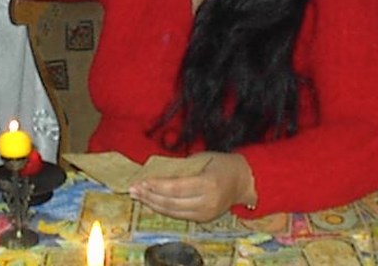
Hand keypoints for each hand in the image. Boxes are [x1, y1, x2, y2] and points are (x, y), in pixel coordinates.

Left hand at [127, 152, 256, 222]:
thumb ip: (181, 168)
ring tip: (138, 196)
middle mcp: (208, 202)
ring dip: (153, 204)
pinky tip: (151, 202)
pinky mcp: (204, 219)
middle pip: (172, 202)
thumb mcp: (201, 159)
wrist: (244, 181)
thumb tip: (155, 172)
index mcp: (208, 184)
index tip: (141, 181)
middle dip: (150, 196)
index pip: (176, 188)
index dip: (156, 186)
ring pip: (173, 212)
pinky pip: (179, 215)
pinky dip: (163, 209)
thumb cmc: (221, 164)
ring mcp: (206, 213)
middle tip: (133, 189)